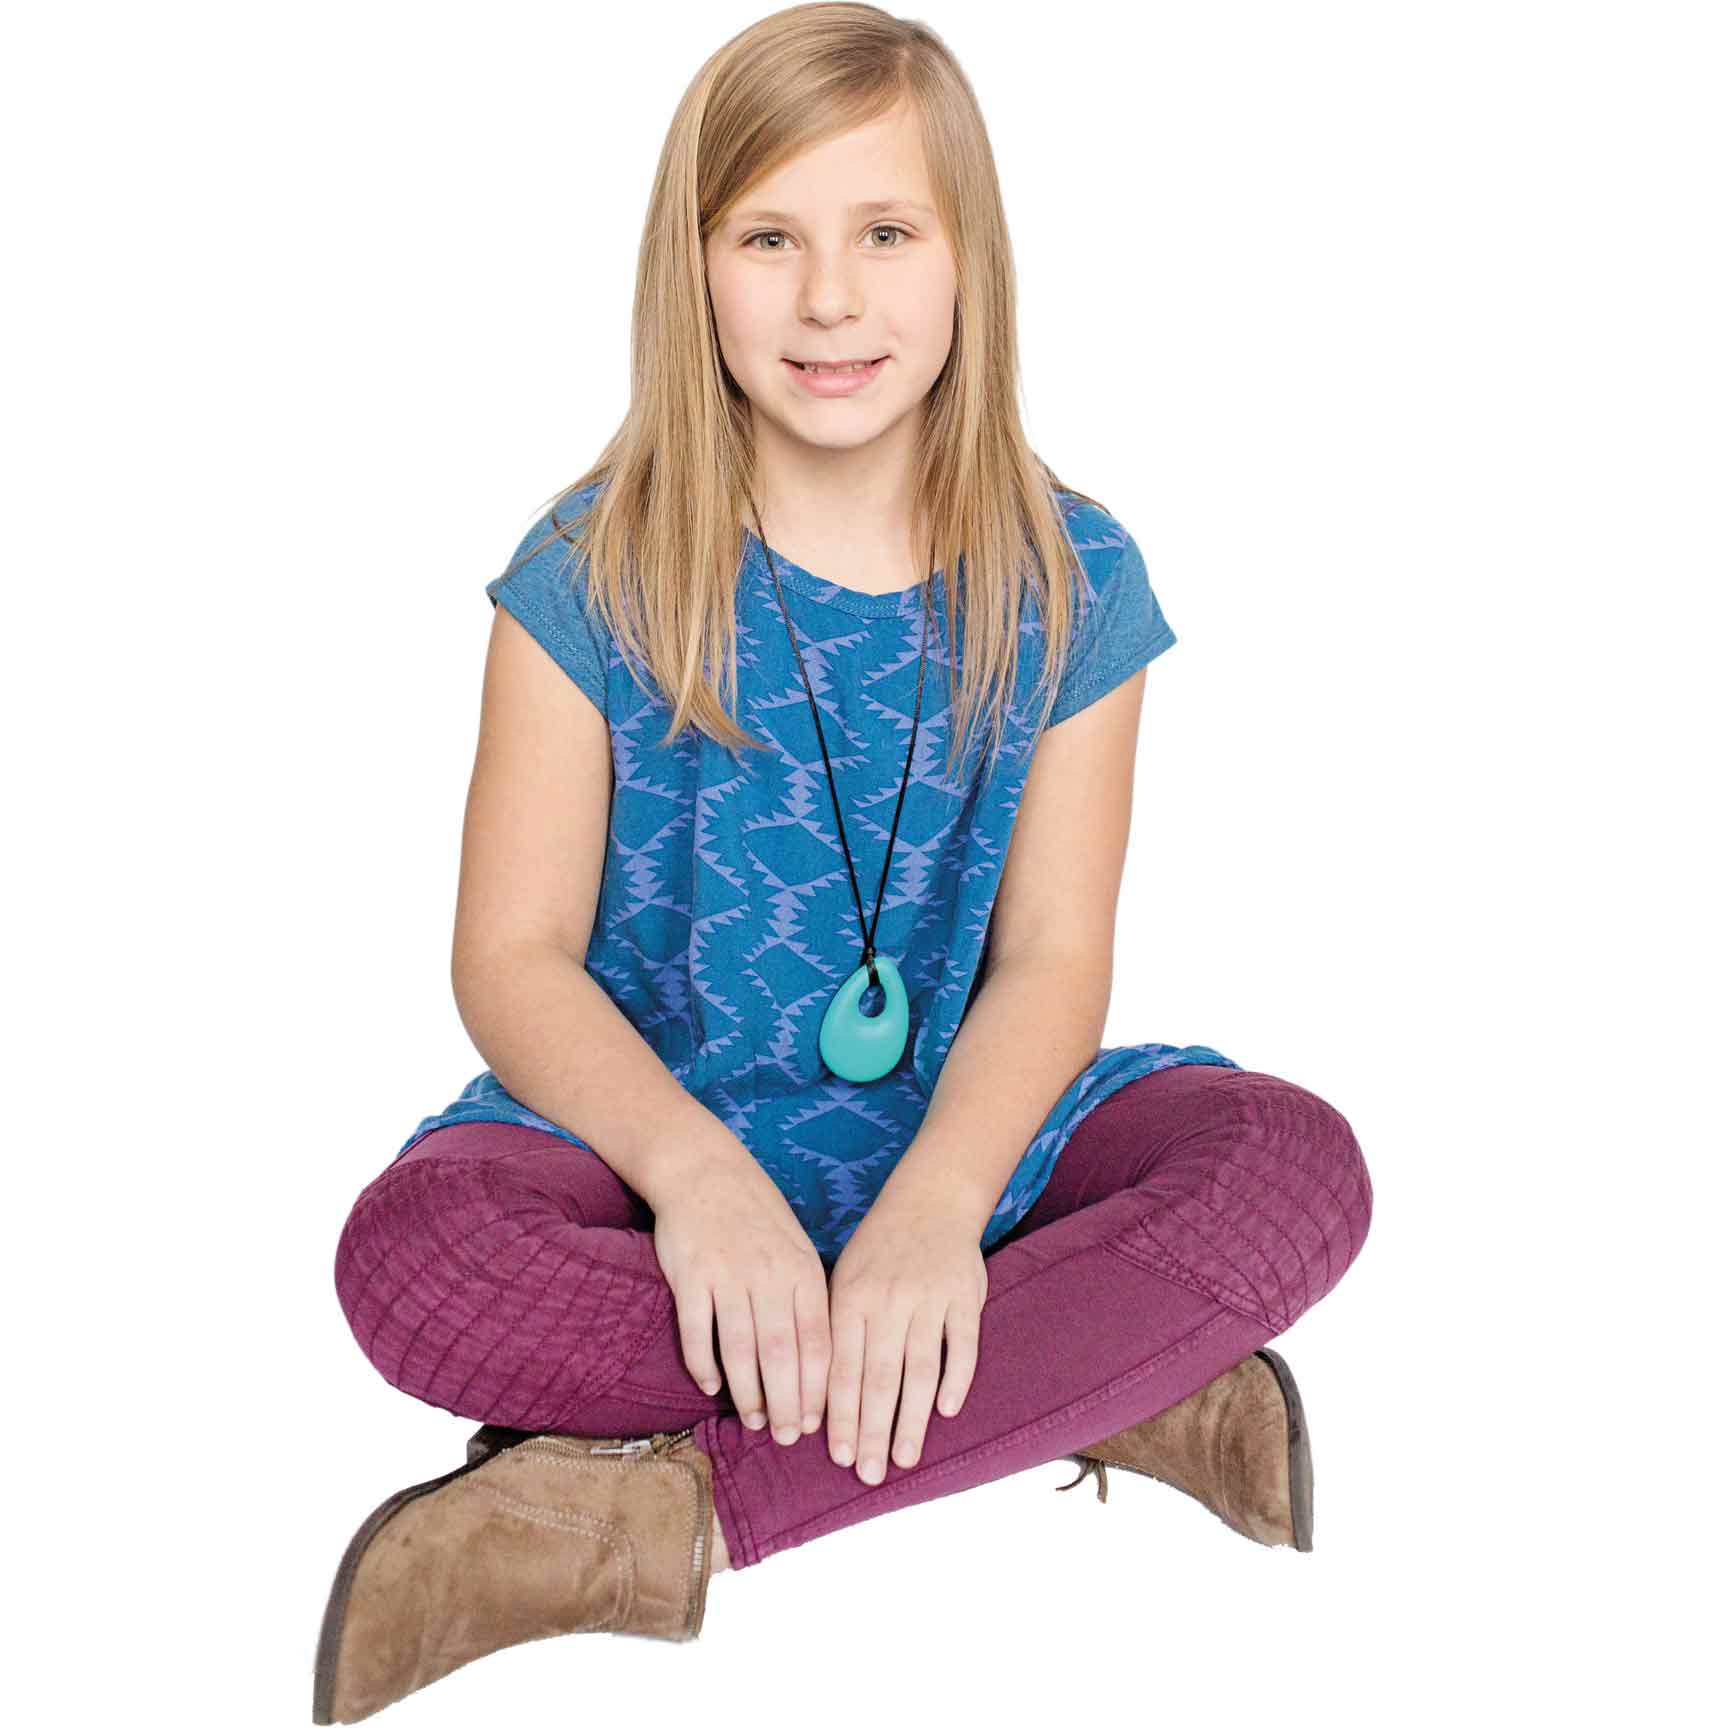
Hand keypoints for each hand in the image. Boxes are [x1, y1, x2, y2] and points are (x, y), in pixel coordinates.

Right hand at [648, 1137, 831, 1445]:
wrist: (703, 1169)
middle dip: (788, 1402)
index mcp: (802, 1269)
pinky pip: (698, 1332)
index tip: (820, 1423)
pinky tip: (711, 1387)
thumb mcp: (795, 1245)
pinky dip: (704, 1364)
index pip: (818, 1340)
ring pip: (741, 1348)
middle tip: (789, 1438)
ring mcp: (728, 1274)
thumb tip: (821, 1358)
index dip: (819, 1387)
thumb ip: (806, 1295)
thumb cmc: (756, 1214)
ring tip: (755, 1421)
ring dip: (748, 1392)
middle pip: (781, 1353)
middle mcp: (769, 1274)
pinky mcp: (690, 1276)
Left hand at [824, 1189, 987, 1484]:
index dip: (841, 1414)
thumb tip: (818, 1399)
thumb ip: (835, 1332)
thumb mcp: (843, 1278)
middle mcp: (889, 1300)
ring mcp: (930, 1298)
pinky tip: (946, 1412)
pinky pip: (962, 1345)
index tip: (839, 1456)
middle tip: (869, 1473)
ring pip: (920, 1369)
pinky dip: (956, 1380)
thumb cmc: (878, 1250)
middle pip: (880, 1377)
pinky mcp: (965, 1297)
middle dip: (872, 1429)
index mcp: (851, 1297)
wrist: (931, 1202)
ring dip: (911, 1418)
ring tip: (904, 1458)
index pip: (843, 1367)